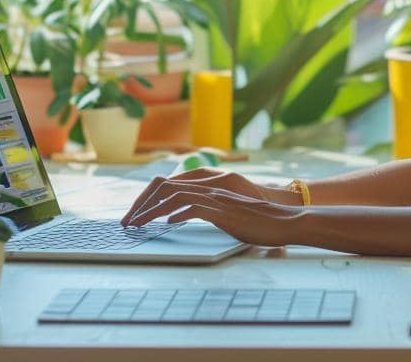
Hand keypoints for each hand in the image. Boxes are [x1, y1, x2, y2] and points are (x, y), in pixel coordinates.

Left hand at [120, 182, 307, 246]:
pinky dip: (177, 214)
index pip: (167, 185)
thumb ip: (203, 209)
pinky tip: (167, 223)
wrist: (283, 220)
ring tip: (138, 225)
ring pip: (174, 196)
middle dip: (141, 204)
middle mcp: (208, 188)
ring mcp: (215, 198)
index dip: (147, 199)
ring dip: (151, 211)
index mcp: (206, 187)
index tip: (134, 215)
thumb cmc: (255, 221)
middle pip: (164, 187)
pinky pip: (195, 207)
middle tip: (127, 222)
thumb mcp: (223, 213)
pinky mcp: (223, 211)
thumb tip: (177, 214)